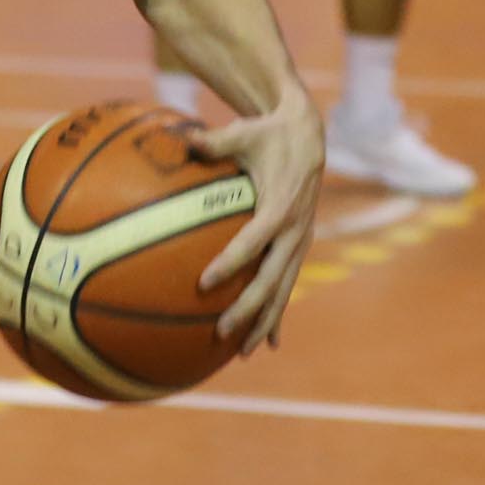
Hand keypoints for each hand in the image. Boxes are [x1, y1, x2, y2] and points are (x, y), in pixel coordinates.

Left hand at [191, 84, 322, 355]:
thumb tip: (178, 136)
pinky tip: (266, 343)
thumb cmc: (266, 134)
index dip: (231, 262)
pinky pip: (286, 285)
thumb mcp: (242, 133)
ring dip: (263, 321)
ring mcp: (299, 242)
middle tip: (219, 330)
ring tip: (243, 352)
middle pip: (272, 277)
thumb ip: (212, 141)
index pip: (254, 240)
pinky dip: (278, 315)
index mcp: (280, 205)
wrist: (307, 136)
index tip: (204, 283)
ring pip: (282, 289)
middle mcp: (295, 230)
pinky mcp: (297, 247)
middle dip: (248, 307)